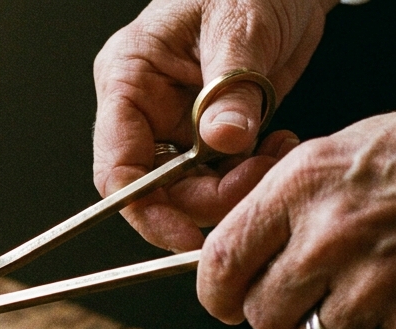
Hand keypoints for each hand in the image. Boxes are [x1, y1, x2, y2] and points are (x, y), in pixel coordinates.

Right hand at [93, 0, 338, 251]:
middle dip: (207, 199)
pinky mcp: (212, 130)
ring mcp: (179, 121)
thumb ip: (229, 89)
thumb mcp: (240, 27)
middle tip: (256, 178)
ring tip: (276, 153)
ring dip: (235, 188)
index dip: (146, 209)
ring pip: (192, 188)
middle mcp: (146, 107)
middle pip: (157, 188)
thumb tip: (222, 142)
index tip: (187, 235)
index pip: (117, 166)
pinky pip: (221, 174)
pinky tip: (278, 147)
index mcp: (129, 79)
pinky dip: (251, 175)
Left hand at [200, 69, 395, 328]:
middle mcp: (327, 237)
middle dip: (281, 314)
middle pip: (259, 317)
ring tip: (365, 307)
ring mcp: (375, 285)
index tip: (229, 301)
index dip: (219, 293)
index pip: (219, 264)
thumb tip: (236, 249)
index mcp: (300, 185)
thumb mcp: (344, 147)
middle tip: (318, 294)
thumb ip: (285, 200)